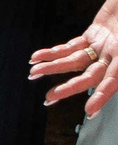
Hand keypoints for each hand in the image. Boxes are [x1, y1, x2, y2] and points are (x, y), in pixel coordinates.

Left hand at [32, 0, 117, 115]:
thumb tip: (116, 72)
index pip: (114, 80)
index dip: (103, 95)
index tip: (90, 110)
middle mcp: (115, 55)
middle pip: (90, 75)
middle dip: (70, 87)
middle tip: (51, 96)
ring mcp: (103, 45)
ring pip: (76, 61)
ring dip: (54, 67)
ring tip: (35, 73)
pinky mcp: (94, 34)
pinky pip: (72, 46)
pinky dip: (54, 52)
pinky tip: (39, 57)